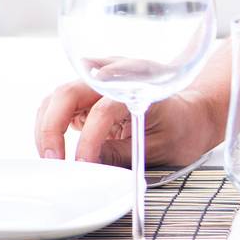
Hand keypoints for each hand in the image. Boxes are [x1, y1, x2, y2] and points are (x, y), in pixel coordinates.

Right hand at [34, 80, 223, 167]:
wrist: (192, 113)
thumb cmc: (182, 128)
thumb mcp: (160, 148)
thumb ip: (122, 154)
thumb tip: (87, 164)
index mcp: (140, 87)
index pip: (103, 109)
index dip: (89, 139)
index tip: (82, 163)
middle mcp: (117, 75)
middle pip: (69, 92)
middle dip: (52, 128)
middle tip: (53, 161)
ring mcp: (100, 80)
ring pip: (58, 96)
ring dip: (47, 126)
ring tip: (52, 158)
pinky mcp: (90, 92)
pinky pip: (61, 103)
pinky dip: (51, 123)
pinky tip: (57, 147)